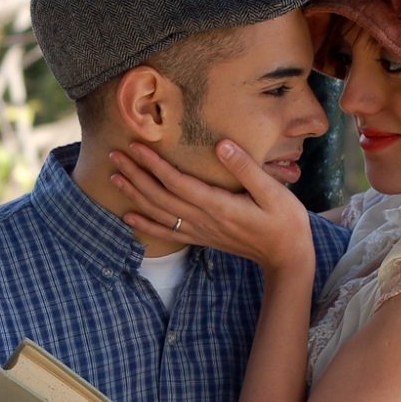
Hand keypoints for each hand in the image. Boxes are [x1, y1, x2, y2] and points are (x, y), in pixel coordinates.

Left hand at [109, 141, 312, 273]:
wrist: (286, 257)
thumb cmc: (284, 220)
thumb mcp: (272, 191)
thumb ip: (245, 168)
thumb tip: (221, 144)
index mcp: (218, 205)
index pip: (177, 182)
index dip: (154, 164)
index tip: (137, 146)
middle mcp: (203, 219)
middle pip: (160, 196)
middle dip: (136, 175)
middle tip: (114, 155)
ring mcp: (200, 231)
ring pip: (159, 213)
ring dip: (134, 195)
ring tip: (114, 177)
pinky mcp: (202, 238)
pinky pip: (167, 233)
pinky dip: (145, 226)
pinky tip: (128, 218)